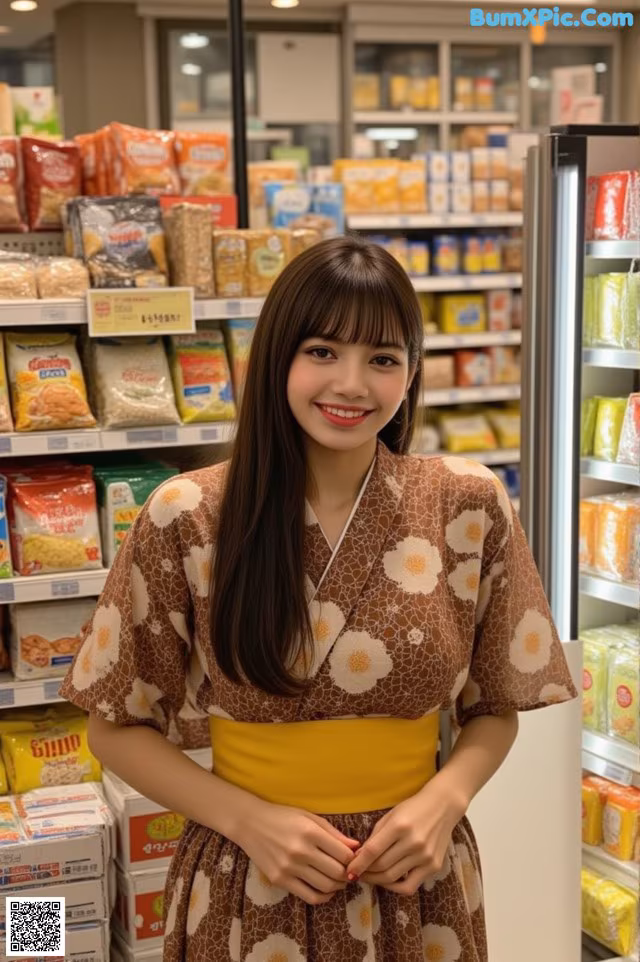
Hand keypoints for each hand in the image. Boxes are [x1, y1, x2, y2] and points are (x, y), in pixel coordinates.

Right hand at [233, 799, 359, 905]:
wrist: (250, 823)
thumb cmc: (282, 816)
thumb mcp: (309, 817)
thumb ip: (333, 833)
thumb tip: (356, 847)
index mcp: (310, 832)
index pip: (343, 854)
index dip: (354, 859)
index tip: (354, 859)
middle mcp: (300, 851)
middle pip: (336, 872)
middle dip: (348, 874)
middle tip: (350, 872)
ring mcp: (289, 867)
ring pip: (325, 886)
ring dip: (338, 887)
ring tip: (339, 881)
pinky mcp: (280, 880)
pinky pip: (308, 896)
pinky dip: (323, 897)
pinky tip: (326, 891)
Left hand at [346, 776, 467, 895]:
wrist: (443, 806)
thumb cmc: (413, 808)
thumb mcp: (391, 815)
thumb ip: (376, 835)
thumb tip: (359, 857)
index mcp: (400, 826)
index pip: (373, 850)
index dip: (358, 863)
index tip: (348, 871)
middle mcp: (413, 842)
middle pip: (381, 866)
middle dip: (365, 872)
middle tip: (357, 873)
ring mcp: (425, 856)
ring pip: (393, 878)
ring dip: (376, 880)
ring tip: (369, 877)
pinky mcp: (434, 866)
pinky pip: (410, 886)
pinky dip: (395, 888)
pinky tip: (387, 881)